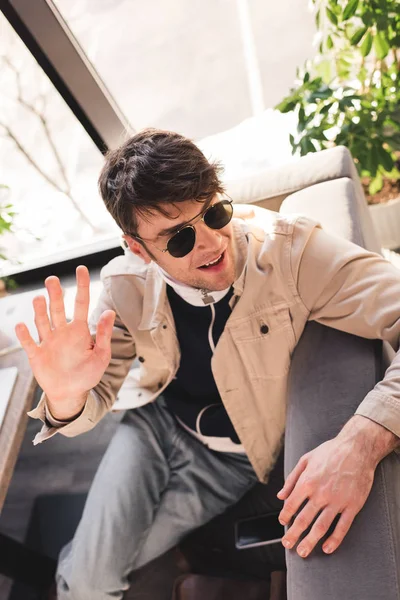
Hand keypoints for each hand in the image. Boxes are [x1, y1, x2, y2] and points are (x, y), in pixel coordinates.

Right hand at [15, 265, 114, 418]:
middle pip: (58, 308)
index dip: (82, 286)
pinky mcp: (37, 355)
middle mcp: (62, 332)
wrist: (71, 393)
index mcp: (79, 330)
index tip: (81, 269)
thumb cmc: (88, 374)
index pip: (81, 303)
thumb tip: (110, 311)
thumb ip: (104, 334)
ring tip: (39, 298)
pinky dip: (24, 335)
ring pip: (42, 322)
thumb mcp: (101, 355)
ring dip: (40, 310)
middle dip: (55, 294)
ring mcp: (48, 342)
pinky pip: (29, 343)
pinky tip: (21, 325)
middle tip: (53, 280)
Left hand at [277, 434, 375, 557]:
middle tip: (287, 545)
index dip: (285, 516)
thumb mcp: (306, 459)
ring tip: (303, 552)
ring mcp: (337, 501)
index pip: (292, 504)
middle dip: (294, 535)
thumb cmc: (330, 452)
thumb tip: (280, 496)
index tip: (283, 523)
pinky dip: (335, 539)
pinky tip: (327, 548)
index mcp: (307, 481)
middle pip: (304, 519)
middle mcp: (321, 493)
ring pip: (321, 527)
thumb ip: (292, 479)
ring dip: (310, 541)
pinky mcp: (352, 505)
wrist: (357, 448)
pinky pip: (343, 526)